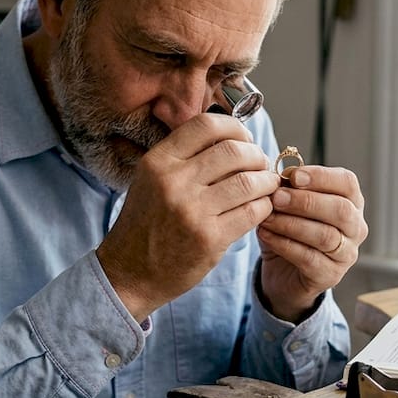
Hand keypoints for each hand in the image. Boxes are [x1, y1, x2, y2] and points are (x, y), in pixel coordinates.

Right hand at [97, 114, 279, 318]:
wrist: (131, 272)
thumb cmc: (147, 223)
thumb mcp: (151, 180)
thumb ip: (183, 156)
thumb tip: (230, 136)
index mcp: (158, 162)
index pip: (206, 125)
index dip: (235, 128)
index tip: (244, 140)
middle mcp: (174, 182)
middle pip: (234, 150)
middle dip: (256, 155)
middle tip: (260, 164)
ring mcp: (192, 211)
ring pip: (249, 181)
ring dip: (266, 181)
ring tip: (266, 185)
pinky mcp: (210, 238)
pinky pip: (252, 211)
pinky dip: (264, 206)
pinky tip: (260, 208)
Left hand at [257, 165, 366, 321]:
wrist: (282, 271)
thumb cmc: (289, 229)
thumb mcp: (286, 204)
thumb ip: (287, 188)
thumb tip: (280, 172)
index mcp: (351, 202)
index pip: (347, 182)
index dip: (321, 177)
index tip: (293, 176)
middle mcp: (356, 227)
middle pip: (340, 210)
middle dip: (305, 201)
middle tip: (276, 197)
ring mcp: (347, 254)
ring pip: (325, 236)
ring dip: (291, 224)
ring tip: (266, 217)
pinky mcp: (331, 276)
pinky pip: (309, 258)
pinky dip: (284, 244)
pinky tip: (265, 235)